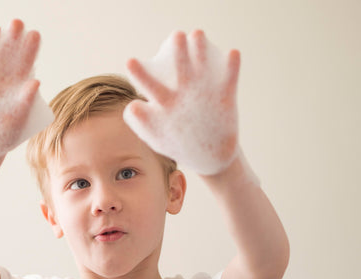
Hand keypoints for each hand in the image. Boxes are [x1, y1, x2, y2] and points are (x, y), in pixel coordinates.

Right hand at [0, 19, 51, 162]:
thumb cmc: (4, 135)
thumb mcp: (17, 121)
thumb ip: (25, 103)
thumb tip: (36, 81)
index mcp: (17, 84)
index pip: (26, 61)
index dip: (30, 47)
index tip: (35, 35)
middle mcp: (1, 77)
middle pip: (8, 52)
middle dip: (12, 36)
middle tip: (16, 23)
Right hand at [123, 30, 240, 174]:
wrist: (212, 160)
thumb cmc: (180, 145)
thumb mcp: (156, 137)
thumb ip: (141, 122)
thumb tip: (131, 104)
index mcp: (164, 111)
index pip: (148, 87)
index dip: (139, 73)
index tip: (131, 60)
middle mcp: (182, 103)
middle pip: (178, 72)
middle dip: (176, 53)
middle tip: (175, 36)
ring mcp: (204, 101)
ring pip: (201, 69)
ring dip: (199, 50)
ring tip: (197, 33)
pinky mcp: (224, 102)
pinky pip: (229, 81)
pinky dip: (232, 67)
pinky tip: (234, 53)